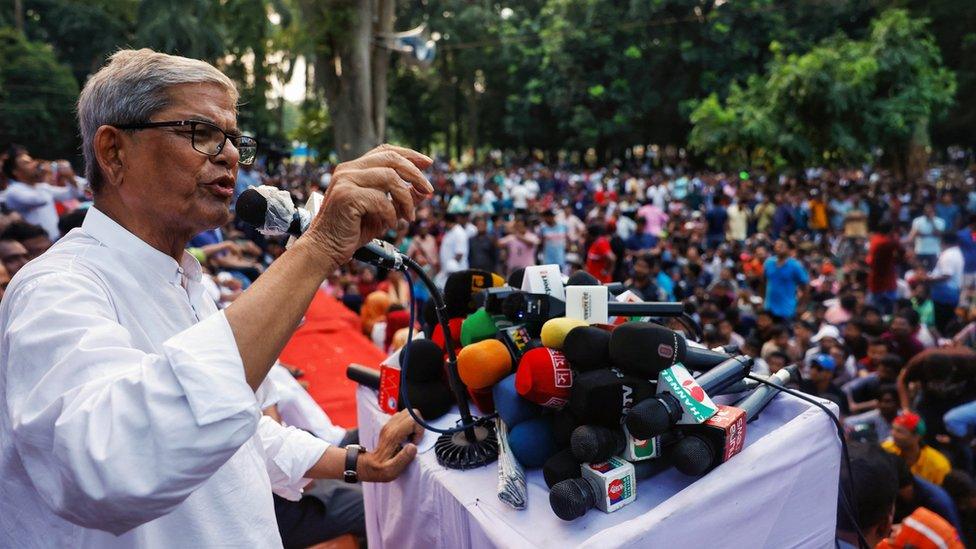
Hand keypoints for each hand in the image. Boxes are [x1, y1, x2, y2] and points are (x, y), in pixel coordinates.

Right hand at [303, 145, 432, 266]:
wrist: (325, 249)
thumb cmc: (352, 231)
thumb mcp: (384, 212)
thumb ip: (402, 199)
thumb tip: (424, 190)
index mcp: (354, 169)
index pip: (386, 151)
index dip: (409, 155)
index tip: (428, 163)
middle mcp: (348, 169)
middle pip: (391, 159)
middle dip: (415, 174)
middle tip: (428, 190)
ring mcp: (345, 181)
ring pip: (390, 177)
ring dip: (406, 198)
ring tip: (408, 217)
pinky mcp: (346, 196)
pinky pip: (380, 199)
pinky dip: (391, 213)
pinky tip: (389, 225)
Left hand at [358, 409, 424, 481]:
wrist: (369, 465)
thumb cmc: (381, 469)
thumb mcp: (392, 470)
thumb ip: (404, 458)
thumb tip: (413, 446)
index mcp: (393, 435)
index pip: (413, 420)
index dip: (419, 431)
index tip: (415, 443)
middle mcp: (391, 426)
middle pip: (412, 412)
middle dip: (419, 425)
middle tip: (415, 440)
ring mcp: (389, 424)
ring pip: (409, 412)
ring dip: (414, 424)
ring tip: (411, 438)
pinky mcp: (390, 425)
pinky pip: (404, 416)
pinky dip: (409, 424)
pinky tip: (406, 436)